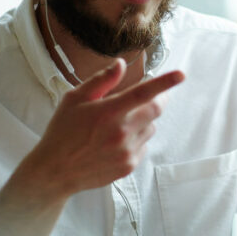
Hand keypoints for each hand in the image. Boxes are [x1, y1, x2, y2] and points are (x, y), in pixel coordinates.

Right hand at [21, 58, 184, 199]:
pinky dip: (137, 139)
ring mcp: (127, 151)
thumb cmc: (63, 131)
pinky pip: (143, 145)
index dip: (164, 83)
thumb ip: (101, 81)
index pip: (143, 93)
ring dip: (143, 120)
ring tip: (119, 123)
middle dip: (159, 99)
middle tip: (152, 95)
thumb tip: (120, 64)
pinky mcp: (129, 165)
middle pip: (156, 110)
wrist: (56, 171)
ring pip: (151, 127)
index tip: (181, 75)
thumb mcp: (74, 99)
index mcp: (109, 112)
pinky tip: (116, 141)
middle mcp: (122, 132)